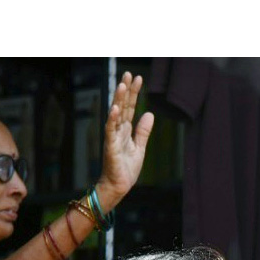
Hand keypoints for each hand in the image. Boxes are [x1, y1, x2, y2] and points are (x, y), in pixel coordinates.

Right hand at [94, 72, 153, 205]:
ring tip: (122, 85)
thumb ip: (143, 131)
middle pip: (122, 106)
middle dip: (126, 90)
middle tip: (129, 74)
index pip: (130, 107)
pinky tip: (114, 108)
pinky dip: (112, 119)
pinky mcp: (110, 146)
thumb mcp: (140, 147)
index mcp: (125, 130)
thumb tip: (149, 113)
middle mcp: (118, 130)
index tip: (138, 78)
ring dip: (118, 100)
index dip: (134, 93)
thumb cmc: (126, 168)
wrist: (119, 186)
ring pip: (115, 115)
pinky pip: (110, 130)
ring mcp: (113, 137)